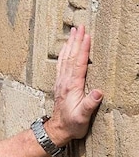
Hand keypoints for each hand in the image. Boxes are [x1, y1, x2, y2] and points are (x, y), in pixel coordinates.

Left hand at [47, 25, 103, 145]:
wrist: (58, 130)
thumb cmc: (72, 124)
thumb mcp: (83, 117)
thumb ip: (90, 104)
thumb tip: (98, 92)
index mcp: (72, 86)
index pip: (79, 63)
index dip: (83, 49)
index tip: (87, 36)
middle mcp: (65, 81)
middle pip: (71, 56)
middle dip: (76, 41)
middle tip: (80, 26)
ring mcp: (61, 81)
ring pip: (65, 58)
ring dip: (69, 44)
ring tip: (73, 31)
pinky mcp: (60, 84)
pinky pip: (62, 64)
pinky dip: (64, 53)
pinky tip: (65, 48)